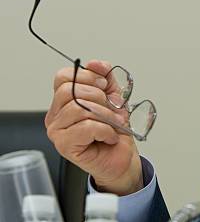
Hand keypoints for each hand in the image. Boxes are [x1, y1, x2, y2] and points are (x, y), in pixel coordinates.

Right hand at [45, 60, 143, 195]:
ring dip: (106, 115)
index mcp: (64, 101)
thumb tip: (96, 64)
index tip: (104, 85)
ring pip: (79, 109)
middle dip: (99, 97)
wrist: (122, 157)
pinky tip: (109, 136)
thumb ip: (107, 78)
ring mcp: (57, 131)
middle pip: (70, 91)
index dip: (87, 76)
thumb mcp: (114, 98)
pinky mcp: (65, 145)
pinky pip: (86, 127)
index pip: (63, 77)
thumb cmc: (115, 131)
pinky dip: (105, 130)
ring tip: (114, 124)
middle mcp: (56, 115)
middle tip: (112, 109)